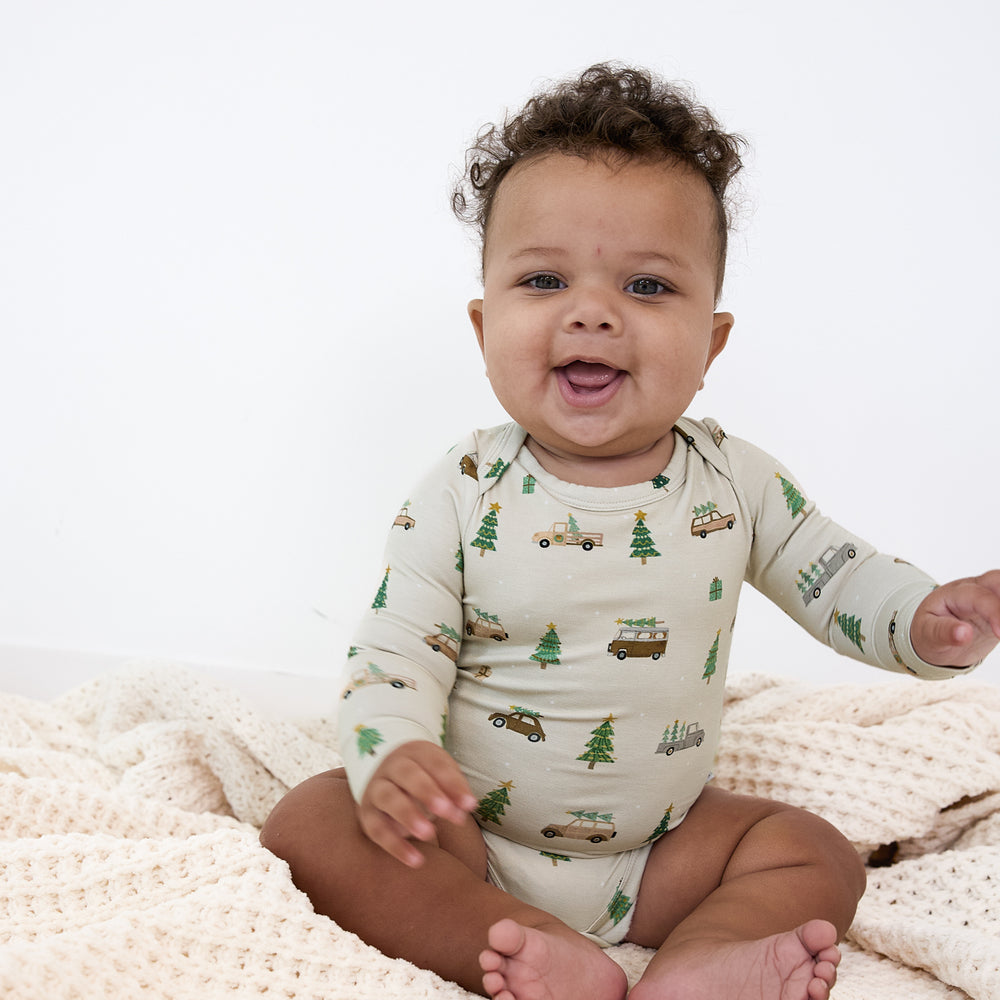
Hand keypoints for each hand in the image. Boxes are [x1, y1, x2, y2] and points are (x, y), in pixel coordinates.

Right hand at [357, 740, 477, 867]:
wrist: (386, 777)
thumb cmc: (424, 778)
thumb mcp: (441, 776)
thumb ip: (454, 789)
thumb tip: (468, 806)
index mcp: (415, 752)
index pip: (434, 763)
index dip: (452, 783)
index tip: (470, 805)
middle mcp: (392, 767)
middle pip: (407, 774)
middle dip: (427, 792)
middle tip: (446, 811)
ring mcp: (376, 789)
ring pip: (388, 798)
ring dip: (408, 814)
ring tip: (429, 834)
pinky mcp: (367, 814)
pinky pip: (377, 829)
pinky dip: (395, 845)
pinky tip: (415, 860)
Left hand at [910, 570, 999, 667]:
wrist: (934, 634)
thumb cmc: (928, 630)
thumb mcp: (927, 634)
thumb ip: (943, 632)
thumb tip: (964, 633)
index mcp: (953, 594)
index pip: (979, 596)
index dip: (994, 612)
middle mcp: (973, 590)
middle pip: (997, 579)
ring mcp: (988, 597)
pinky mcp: (999, 609)